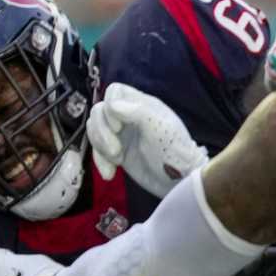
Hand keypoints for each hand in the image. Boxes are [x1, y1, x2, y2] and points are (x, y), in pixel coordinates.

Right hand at [88, 82, 207, 196]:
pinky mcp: (117, 151)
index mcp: (143, 105)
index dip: (110, 107)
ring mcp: (122, 134)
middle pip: (99, 111)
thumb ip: (138, 112)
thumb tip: (111, 105)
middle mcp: (130, 116)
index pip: (115, 91)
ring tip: (117, 160)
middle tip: (116, 151)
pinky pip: (97, 149)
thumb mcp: (160, 129)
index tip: (118, 128)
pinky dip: (99, 160)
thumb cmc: (175, 153)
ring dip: (100, 145)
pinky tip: (110, 174)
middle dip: (102, 132)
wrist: (180, 183)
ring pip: (95, 129)